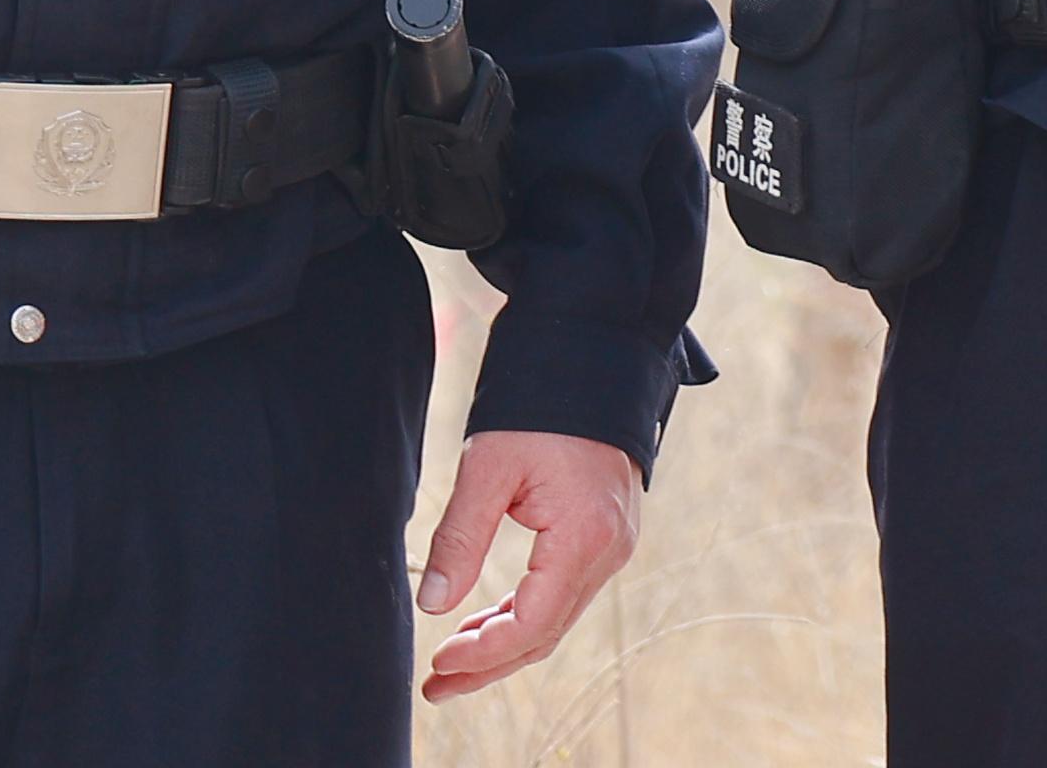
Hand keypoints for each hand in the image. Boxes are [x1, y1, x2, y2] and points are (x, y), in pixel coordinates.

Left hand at [417, 427, 643, 699]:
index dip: (483, 653)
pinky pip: (564, 593)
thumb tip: (433, 604)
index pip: (532, 624)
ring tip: (451, 660)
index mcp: (584, 538)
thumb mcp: (489, 468)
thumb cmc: (541, 407)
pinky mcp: (606, 537)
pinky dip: (525, 613)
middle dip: (489, 665)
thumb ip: (461, 538)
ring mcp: (613, 546)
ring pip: (556, 618)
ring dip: (504, 643)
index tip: (437, 662)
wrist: (594, 361)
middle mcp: (609, 551)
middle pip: (546, 633)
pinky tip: (486, 621)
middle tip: (435, 686)